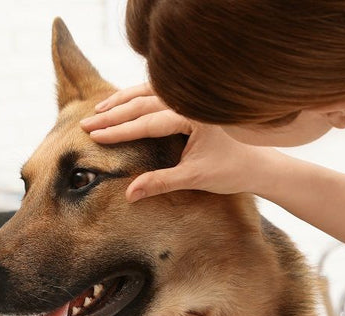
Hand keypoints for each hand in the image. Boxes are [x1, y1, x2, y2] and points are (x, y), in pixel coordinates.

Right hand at [81, 83, 281, 201]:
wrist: (259, 163)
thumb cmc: (232, 170)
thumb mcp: (194, 177)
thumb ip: (160, 183)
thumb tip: (129, 194)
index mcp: (194, 114)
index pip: (147, 121)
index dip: (118, 130)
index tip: (93, 135)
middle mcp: (192, 100)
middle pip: (144, 102)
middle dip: (113, 114)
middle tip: (85, 123)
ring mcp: (192, 98)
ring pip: (150, 91)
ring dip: (123, 100)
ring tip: (98, 109)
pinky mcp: (192, 101)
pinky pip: (159, 92)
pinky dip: (138, 96)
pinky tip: (123, 102)